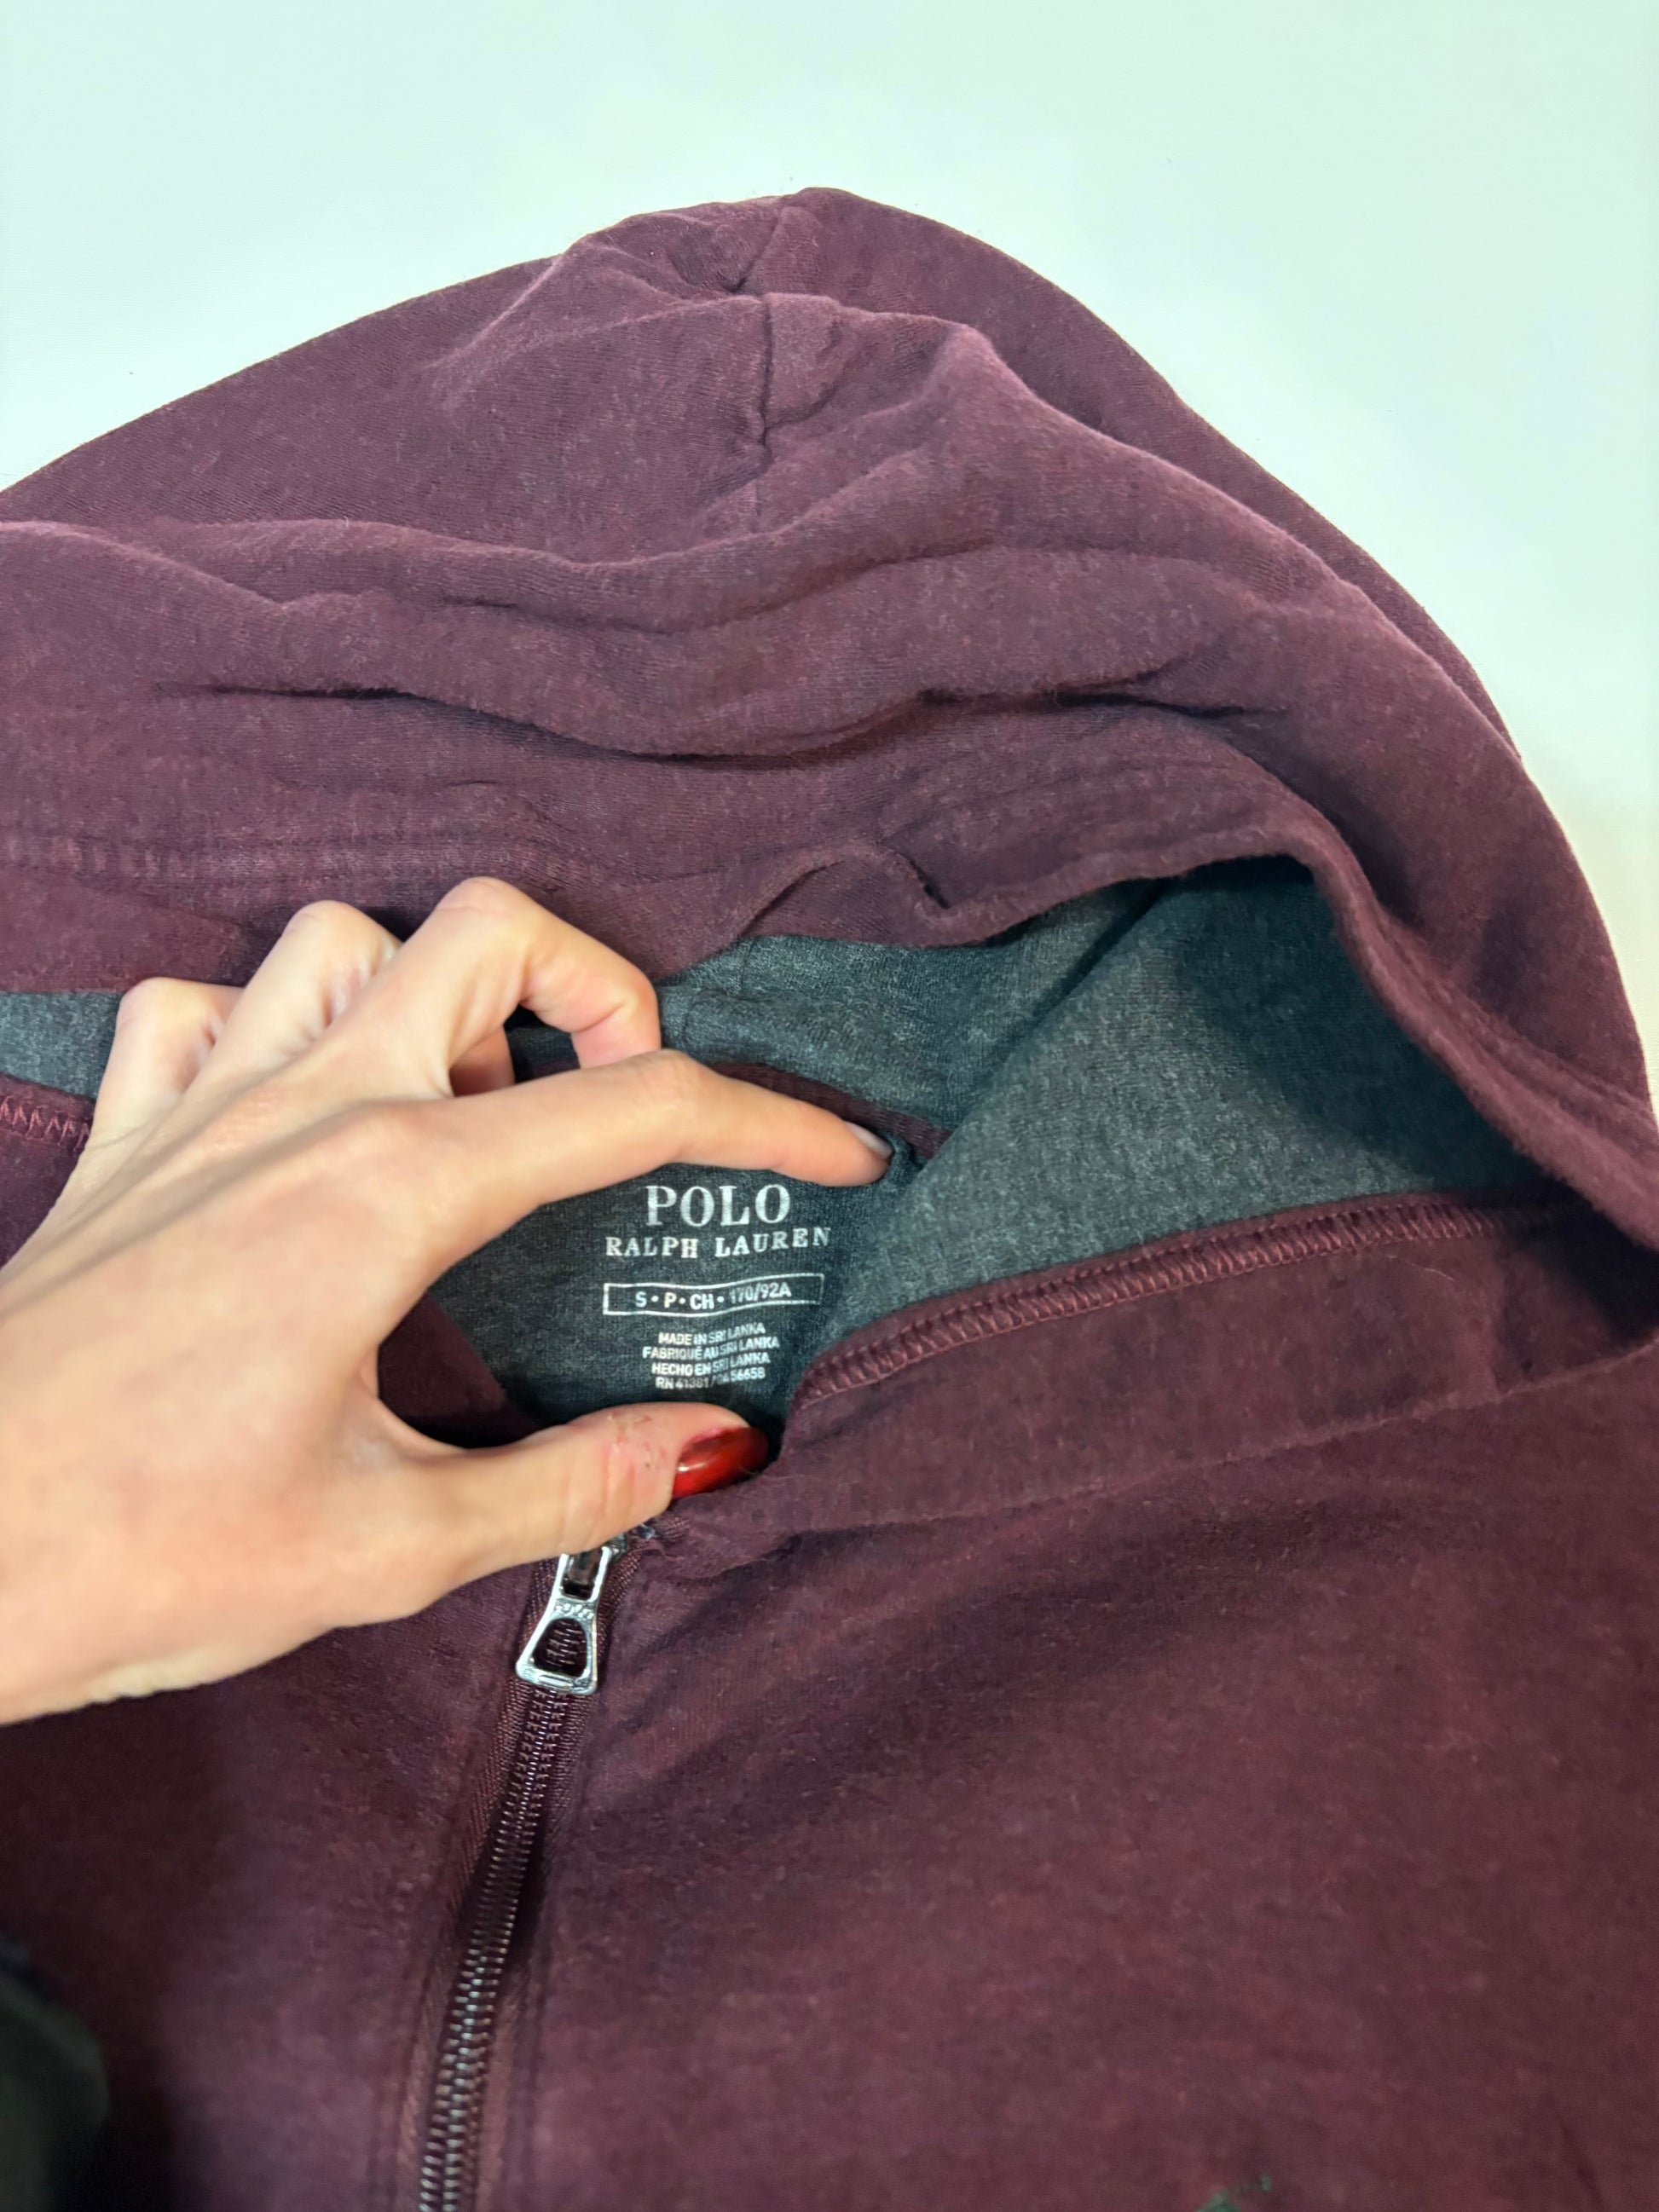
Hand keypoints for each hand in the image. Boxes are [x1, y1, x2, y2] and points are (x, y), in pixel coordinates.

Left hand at [0, 878, 890, 1723]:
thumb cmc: (130, 1553)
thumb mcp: (385, 1543)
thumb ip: (570, 1486)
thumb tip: (707, 1450)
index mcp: (386, 1194)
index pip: (629, 1107)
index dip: (764, 1121)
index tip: (837, 1155)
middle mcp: (299, 1112)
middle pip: (488, 930)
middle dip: (598, 987)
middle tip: (623, 1104)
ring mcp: (201, 1110)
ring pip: (345, 939)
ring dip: (434, 992)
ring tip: (471, 1106)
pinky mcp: (126, 1145)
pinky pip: (201, 1008)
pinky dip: (271, 1025)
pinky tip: (299, 1114)